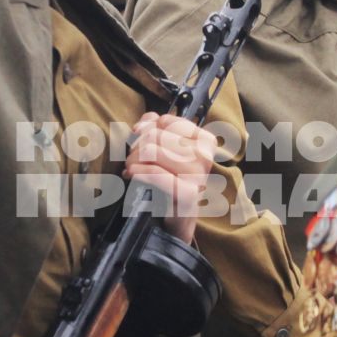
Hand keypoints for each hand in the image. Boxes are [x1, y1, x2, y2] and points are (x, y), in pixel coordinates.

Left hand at [125, 112, 219, 243]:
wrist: (177, 218)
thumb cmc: (170, 182)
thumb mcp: (165, 150)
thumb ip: (157, 128)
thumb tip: (149, 118)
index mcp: (204, 141)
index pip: (167, 121)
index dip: (147, 129)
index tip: (140, 140)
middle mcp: (204, 156)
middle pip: (155, 135)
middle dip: (136, 147)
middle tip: (133, 160)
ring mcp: (198, 175)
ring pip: (151, 151)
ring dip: (133, 160)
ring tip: (132, 169)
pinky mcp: (187, 194)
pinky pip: (155, 174)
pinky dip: (139, 173)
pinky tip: (132, 175)